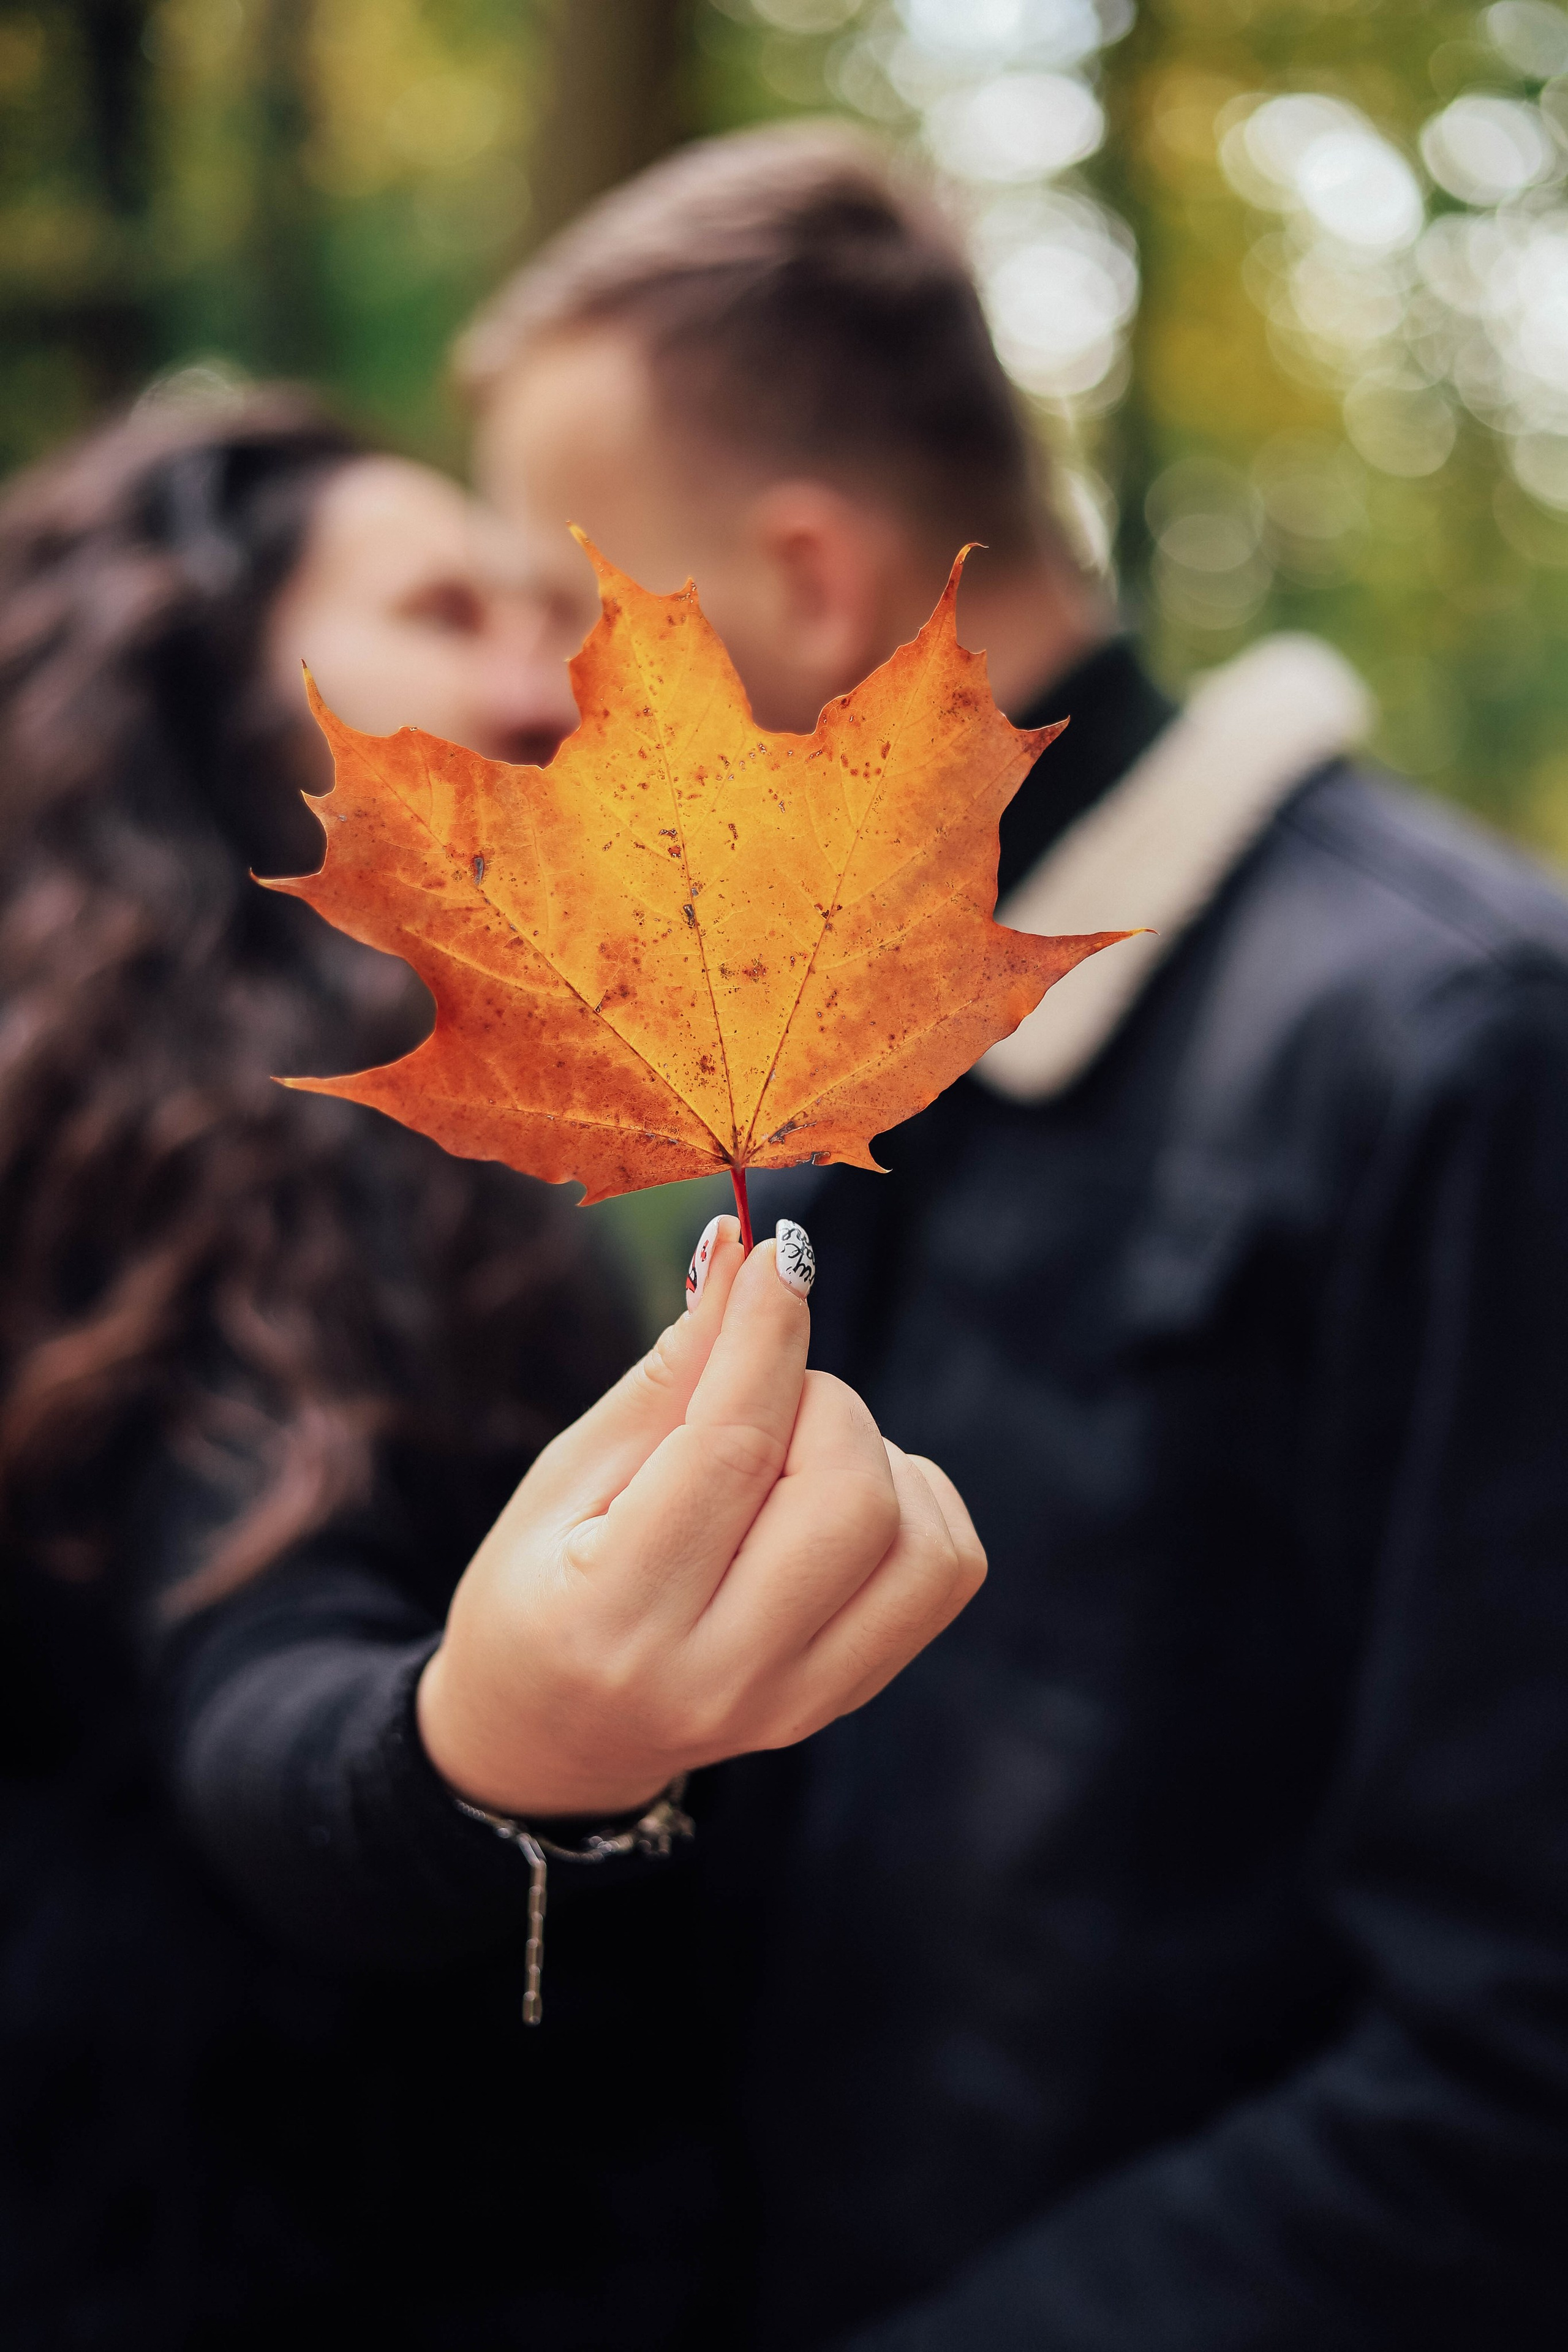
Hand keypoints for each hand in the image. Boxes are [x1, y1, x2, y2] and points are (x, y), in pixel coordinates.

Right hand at [416, 1217, 984, 1817]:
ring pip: (917, 1540)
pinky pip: (944, 1571)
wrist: (550, 1738)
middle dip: (819, 1400)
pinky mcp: (848, 1695)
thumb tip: (742, 1251)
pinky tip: (838, 1497)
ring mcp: (797, 1700)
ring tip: (794, 1456)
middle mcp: (720, 1674)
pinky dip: (914, 1501)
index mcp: (616, 1616)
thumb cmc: (543, 1584)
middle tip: (762, 1396)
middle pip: (848, 1496)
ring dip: (872, 1455)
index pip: (730, 1449)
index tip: (778, 1255)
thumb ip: (668, 1375)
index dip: (766, 1335)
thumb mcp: (566, 1477)